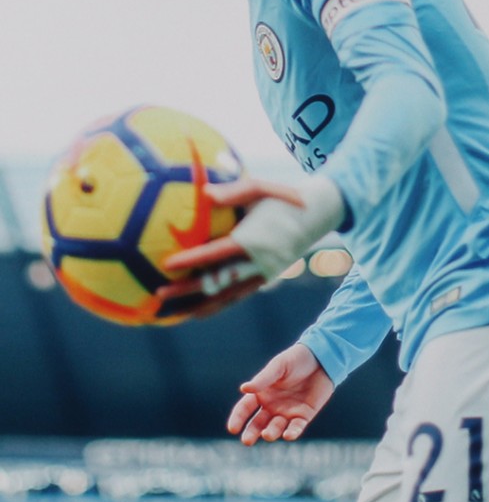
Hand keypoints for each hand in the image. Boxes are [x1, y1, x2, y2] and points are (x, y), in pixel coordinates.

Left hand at [156, 178, 305, 314]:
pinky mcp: (266, 279)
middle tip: (160, 294)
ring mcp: (263, 274)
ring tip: (172, 314)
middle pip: (217, 281)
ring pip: (227, 296)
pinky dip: (218, 305)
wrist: (316, 215)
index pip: (217, 254)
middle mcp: (258, 262)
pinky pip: (238, 296)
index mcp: (254, 240)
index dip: (192, 260)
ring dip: (199, 305)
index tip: (167, 264)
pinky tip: (199, 311)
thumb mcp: (262, 188)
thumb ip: (234, 192)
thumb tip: (204, 193)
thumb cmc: (285, 197)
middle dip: (187, 290)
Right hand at [227, 343, 334, 443]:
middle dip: (252, 432)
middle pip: (258, 423)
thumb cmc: (297, 359)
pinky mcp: (304, 415)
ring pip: (275, 427)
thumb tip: (243, 389)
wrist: (322, 358)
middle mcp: (272, 405)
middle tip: (247, 441)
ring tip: (267, 434)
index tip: (233, 429)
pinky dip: (292, 433)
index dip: (238, 418)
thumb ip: (263, 379)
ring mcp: (287, 412)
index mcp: (262, 392)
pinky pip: (296, 428)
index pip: (245, 408)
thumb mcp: (279, 366)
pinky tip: (288, 435)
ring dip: (271, 433)